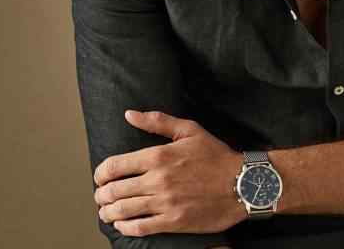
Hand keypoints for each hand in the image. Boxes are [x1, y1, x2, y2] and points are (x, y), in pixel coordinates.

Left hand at [93, 110, 246, 236]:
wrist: (243, 183)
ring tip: (106, 212)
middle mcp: (158, 180)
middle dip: (101, 194)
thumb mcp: (190, 130)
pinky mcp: (173, 222)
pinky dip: (125, 228)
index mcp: (158, 156)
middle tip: (100, 196)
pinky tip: (122, 225)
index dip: (100, 173)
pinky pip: (139, 228)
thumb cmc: (217, 157)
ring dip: (108, 212)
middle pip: (114, 190)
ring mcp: (165, 203)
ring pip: (122, 210)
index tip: (100, 177)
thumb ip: (158, 122)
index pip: (114, 166)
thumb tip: (129, 115)